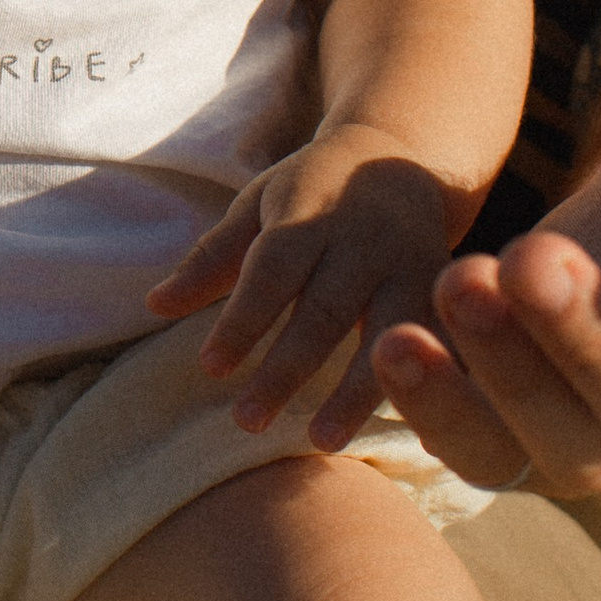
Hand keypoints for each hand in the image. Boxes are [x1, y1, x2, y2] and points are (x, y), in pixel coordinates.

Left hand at [147, 127, 460, 445]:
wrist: (406, 159)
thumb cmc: (312, 191)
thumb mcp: (258, 207)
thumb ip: (211, 259)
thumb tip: (154, 305)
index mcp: (311, 213)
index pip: (273, 270)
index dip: (244, 319)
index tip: (211, 367)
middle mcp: (365, 239)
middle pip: (325, 308)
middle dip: (287, 367)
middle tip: (247, 420)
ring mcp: (413, 266)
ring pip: (388, 332)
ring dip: (357, 391)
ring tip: (321, 441)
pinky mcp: (446, 293)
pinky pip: (441, 343)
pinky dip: (435, 385)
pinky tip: (424, 437)